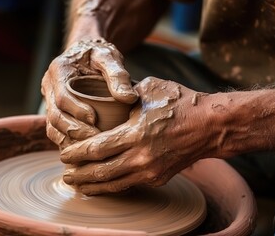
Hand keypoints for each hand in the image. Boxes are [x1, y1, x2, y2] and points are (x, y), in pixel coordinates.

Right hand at [41, 38, 137, 148]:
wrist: (87, 53)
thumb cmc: (99, 55)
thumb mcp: (109, 57)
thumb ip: (118, 75)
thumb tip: (129, 98)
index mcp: (59, 70)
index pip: (62, 96)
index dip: (76, 111)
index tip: (94, 120)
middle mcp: (49, 86)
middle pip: (54, 115)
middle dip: (74, 131)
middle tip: (95, 140)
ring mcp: (49, 100)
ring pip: (52, 127)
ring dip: (69, 140)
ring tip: (90, 148)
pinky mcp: (55, 110)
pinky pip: (56, 130)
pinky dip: (68, 141)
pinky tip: (83, 149)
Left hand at [60, 77, 216, 194]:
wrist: (210, 125)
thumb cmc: (180, 103)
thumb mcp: (148, 89)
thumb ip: (123, 94)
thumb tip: (106, 95)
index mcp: (135, 133)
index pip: (96, 148)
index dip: (76, 154)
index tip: (64, 155)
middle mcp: (141, 157)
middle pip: (100, 172)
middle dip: (79, 175)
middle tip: (66, 175)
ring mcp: (150, 171)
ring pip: (114, 184)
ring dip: (93, 186)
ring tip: (78, 185)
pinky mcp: (158, 178)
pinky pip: (129, 184)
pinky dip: (112, 185)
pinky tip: (102, 184)